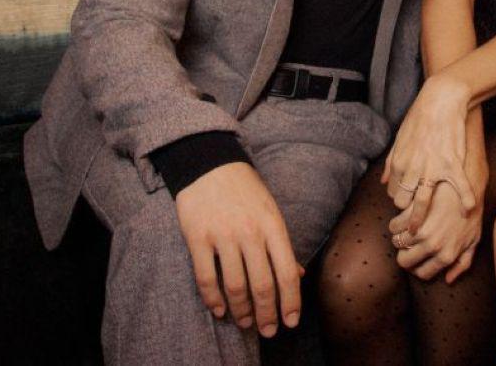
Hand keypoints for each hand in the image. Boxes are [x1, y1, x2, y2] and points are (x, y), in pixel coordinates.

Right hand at [174, 162, 302, 337]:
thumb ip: (282, 245)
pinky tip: (220, 310)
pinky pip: (206, 277)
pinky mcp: (198, 238)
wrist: (210, 164)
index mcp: (274, 226)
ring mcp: (223, 236)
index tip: (291, 322)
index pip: (287, 272)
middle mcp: (250, 233)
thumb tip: (297, 275)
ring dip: (241, 311)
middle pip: (261, 285)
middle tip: (268, 331)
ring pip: (235, 285)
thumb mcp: (271, 212)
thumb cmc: (246, 190)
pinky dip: (213, 299)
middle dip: (266, 314)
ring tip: (246, 323)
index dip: (291, 302)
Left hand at [382, 75, 476, 230]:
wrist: (440, 101)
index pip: (394, 191)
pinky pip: (458, 187)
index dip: (399, 200)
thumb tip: (382, 180)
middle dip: (407, 212)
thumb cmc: (420, 118)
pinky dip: (464, 199)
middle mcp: (411, 168)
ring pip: (422, 202)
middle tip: (415, 220)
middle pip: (403, 201)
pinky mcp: (451, 164)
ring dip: (420, 220)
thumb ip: (390, 161)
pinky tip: (467, 210)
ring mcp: (431, 168)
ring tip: (423, 234)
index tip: (407, 204)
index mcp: (399, 162)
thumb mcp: (400, 139)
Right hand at [389, 180, 483, 282]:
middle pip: (404, 261)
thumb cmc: (472, 213)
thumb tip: (448, 279)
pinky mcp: (413, 213)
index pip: (421, 273)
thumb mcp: (474, 240)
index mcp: (447, 256)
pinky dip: (395, 223)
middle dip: (404, 254)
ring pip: (397, 242)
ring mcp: (421, 229)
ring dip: (398, 237)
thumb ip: (463, 262)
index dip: (416, 267)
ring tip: (405, 229)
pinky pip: (394, 225)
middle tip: (407, 245)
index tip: (415, 258)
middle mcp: (433, 246)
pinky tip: (403, 217)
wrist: (468, 184)